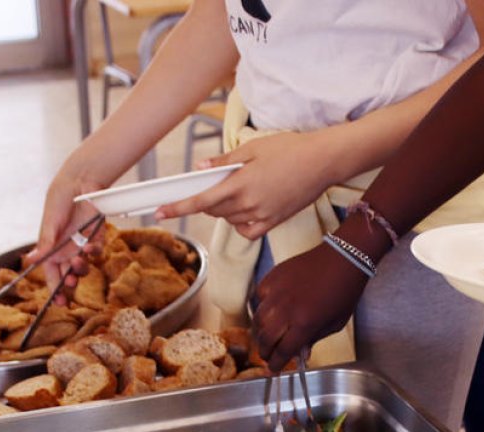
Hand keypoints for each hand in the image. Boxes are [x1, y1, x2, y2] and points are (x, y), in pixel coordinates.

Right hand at [28, 164, 106, 299]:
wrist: (79, 182)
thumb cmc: (59, 200)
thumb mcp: (50, 222)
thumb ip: (46, 242)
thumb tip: (31, 260)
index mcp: (51, 249)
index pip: (51, 274)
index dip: (54, 289)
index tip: (58, 303)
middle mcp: (66, 250)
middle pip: (67, 275)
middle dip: (68, 285)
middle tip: (69, 286)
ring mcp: (81, 245)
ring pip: (83, 266)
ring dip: (80, 269)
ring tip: (77, 262)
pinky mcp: (96, 237)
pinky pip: (96, 252)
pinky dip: (93, 252)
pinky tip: (88, 247)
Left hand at [153, 130, 337, 238]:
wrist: (323, 162)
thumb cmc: (290, 149)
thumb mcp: (252, 148)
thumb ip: (224, 162)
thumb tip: (200, 169)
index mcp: (240, 184)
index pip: (200, 201)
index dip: (178, 208)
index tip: (160, 212)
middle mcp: (249, 205)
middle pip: (213, 211)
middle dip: (205, 200)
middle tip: (212, 184)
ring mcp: (262, 216)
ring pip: (229, 219)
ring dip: (223, 208)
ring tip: (238, 188)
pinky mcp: (274, 222)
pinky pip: (247, 230)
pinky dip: (240, 223)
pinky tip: (245, 209)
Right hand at [252, 243, 368, 370]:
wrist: (343, 259)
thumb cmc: (343, 292)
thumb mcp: (334, 324)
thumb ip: (314, 339)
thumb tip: (299, 353)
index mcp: (305, 323)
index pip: (283, 351)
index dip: (277, 363)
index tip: (274, 369)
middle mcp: (287, 310)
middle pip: (266, 339)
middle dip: (265, 352)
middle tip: (268, 355)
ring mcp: (277, 292)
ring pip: (258, 321)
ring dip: (260, 334)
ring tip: (266, 338)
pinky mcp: (272, 278)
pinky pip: (258, 299)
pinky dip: (261, 308)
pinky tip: (269, 312)